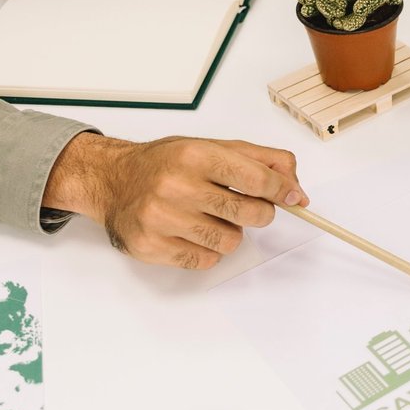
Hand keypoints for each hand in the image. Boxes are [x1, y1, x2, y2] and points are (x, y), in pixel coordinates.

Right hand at [42, 133, 307, 269]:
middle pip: (250, 214)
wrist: (112, 180)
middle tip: (243, 206)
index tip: (292, 196)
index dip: (282, 190)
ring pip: (230, 242)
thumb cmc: (166, 164)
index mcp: (194, 155)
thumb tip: (296, 189)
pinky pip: (205, 261)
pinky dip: (206, 251)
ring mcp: (161, 219)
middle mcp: (176, 186)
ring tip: (208, 217)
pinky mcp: (152, 246)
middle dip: (257, 213)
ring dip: (228, 233)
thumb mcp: (213, 147)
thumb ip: (260, 161)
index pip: (256, 178)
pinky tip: (190, 232)